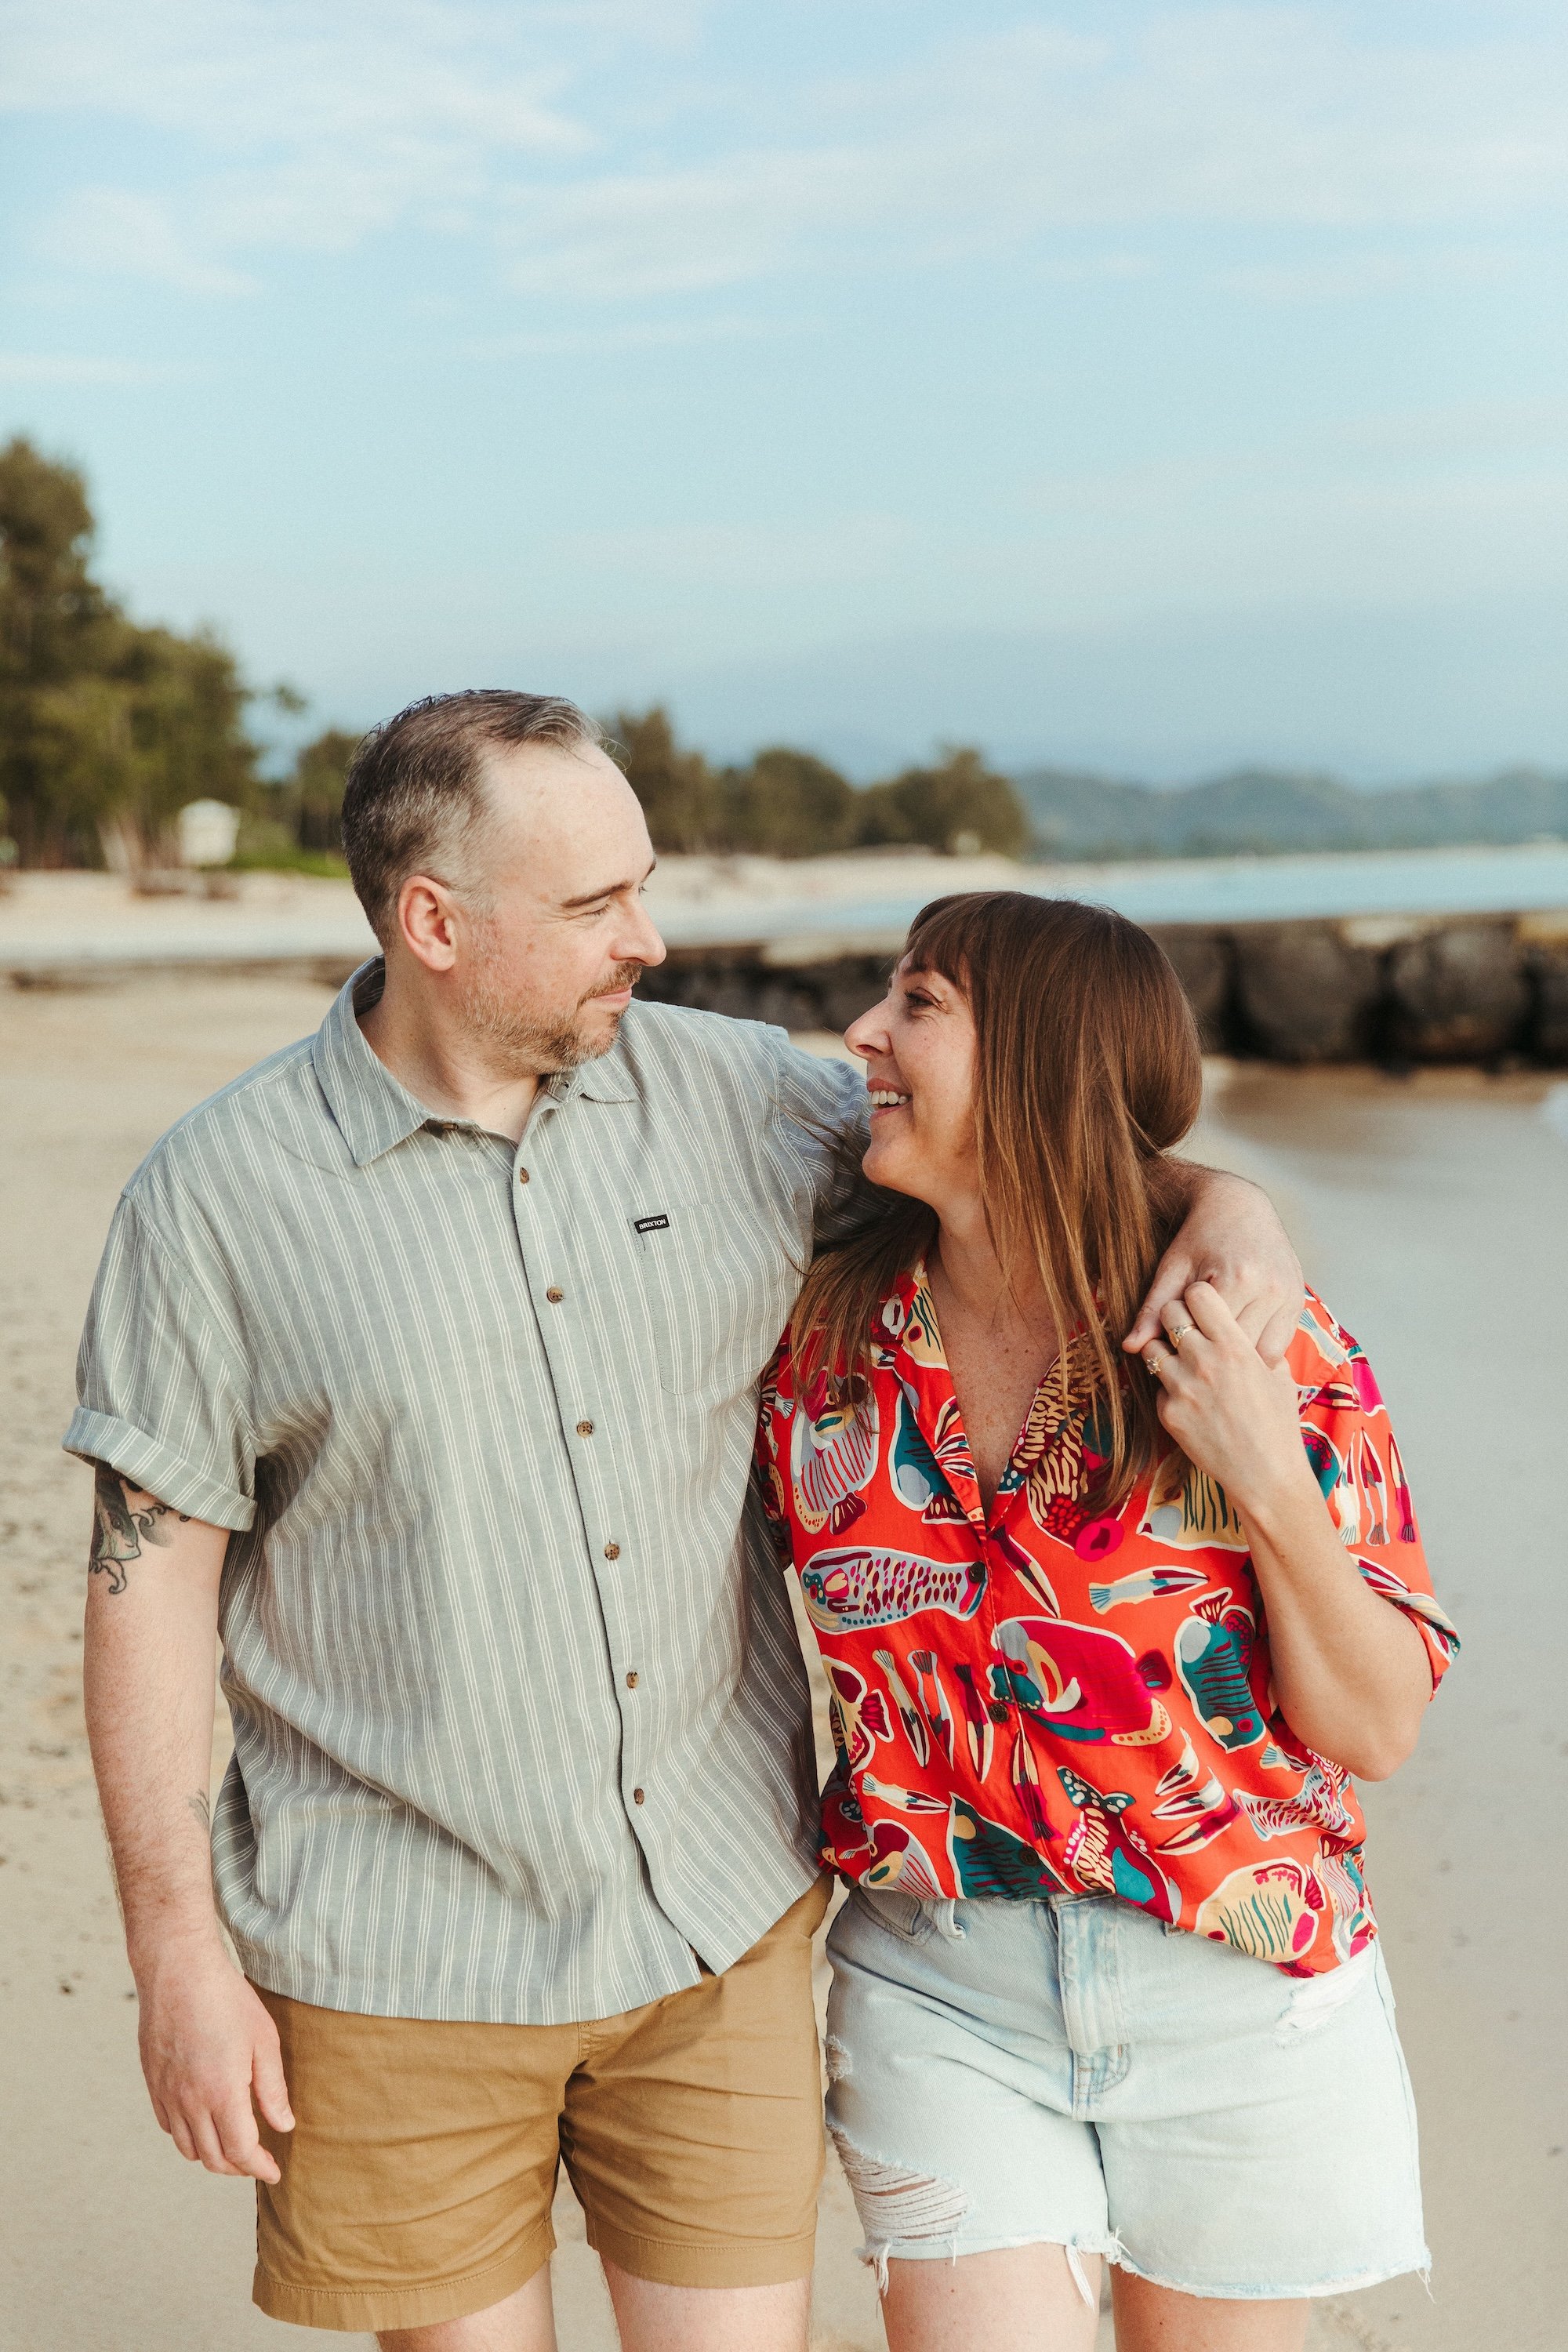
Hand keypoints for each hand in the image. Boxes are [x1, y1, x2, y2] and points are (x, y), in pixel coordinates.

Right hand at [133, 1931, 293, 2181]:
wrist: (178, 1971)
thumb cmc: (227, 1999)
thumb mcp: (263, 2039)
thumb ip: (272, 2089)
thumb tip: (283, 2126)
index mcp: (222, 2093)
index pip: (241, 2152)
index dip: (259, 2167)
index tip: (274, 2171)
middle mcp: (190, 2102)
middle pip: (213, 2158)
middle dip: (238, 2167)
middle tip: (258, 2160)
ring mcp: (167, 2095)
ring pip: (188, 2148)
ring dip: (212, 2155)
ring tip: (233, 2144)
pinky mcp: (153, 2083)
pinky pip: (169, 2126)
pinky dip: (188, 2136)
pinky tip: (204, 2122)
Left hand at [1125, 1168, 1302, 1364]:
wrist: (1239, 1205)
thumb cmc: (1199, 1236)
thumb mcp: (1174, 1267)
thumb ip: (1154, 1309)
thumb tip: (1129, 1347)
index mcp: (1237, 1279)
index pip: (1207, 1336)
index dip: (1188, 1344)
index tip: (1175, 1342)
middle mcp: (1269, 1289)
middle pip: (1237, 1348)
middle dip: (1214, 1354)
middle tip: (1194, 1351)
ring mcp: (1288, 1296)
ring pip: (1261, 1354)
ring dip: (1239, 1358)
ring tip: (1217, 1349)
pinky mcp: (1298, 1302)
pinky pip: (1279, 1346)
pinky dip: (1258, 1351)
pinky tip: (1238, 1344)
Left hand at [1140, 1282, 1314, 1518]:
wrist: (1265, 1474)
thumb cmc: (1277, 1423)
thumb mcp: (1277, 1374)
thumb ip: (1255, 1343)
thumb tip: (1239, 1323)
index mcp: (1234, 1346)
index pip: (1198, 1293)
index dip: (1199, 1296)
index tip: (1203, 1306)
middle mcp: (1204, 1361)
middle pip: (1170, 1313)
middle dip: (1176, 1316)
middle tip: (1185, 1329)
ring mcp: (1181, 1387)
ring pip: (1152, 1347)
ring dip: (1164, 1350)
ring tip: (1183, 1362)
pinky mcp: (1167, 1412)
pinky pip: (1157, 1385)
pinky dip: (1168, 1386)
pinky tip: (1189, 1398)